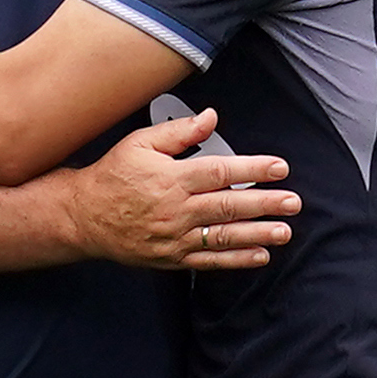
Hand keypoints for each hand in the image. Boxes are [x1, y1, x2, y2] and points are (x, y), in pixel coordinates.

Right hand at [63, 108, 299, 270]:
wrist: (84, 217)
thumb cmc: (113, 176)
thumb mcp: (140, 143)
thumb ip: (179, 132)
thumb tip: (210, 117)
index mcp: (171, 178)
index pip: (220, 172)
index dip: (253, 168)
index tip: (279, 167)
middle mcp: (175, 209)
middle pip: (228, 206)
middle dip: (265, 203)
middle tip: (292, 202)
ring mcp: (174, 237)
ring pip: (223, 236)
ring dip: (257, 234)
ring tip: (284, 231)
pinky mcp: (172, 258)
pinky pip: (209, 261)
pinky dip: (236, 260)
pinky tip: (259, 254)